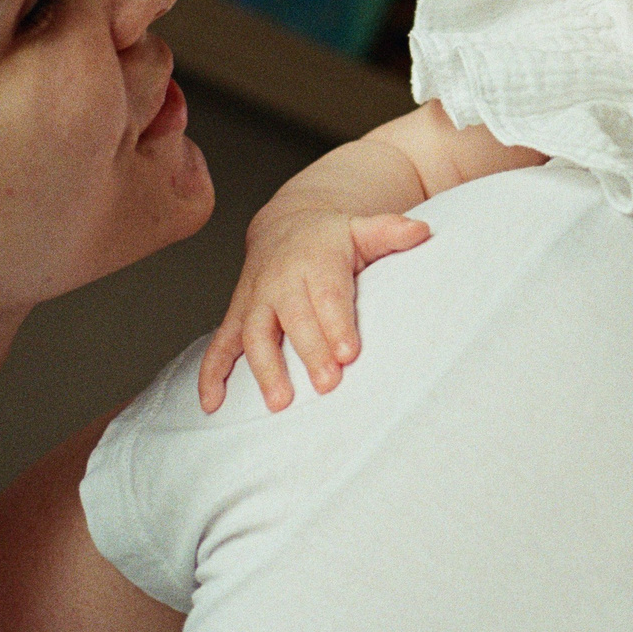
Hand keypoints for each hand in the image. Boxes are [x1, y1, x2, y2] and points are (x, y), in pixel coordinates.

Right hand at [196, 210, 431, 412]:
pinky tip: (212, 404)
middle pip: (294, 318)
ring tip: (279, 402)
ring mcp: (256, 300)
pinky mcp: (237, 317)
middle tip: (328, 383)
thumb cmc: (332, 239)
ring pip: (255, 334)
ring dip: (265, 369)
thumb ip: (391, 232)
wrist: (286, 227)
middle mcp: (281, 281)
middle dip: (309, 351)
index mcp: (316, 260)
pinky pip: (219, 346)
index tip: (349, 352)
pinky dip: (211, 374)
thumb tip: (421, 231)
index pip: (327, 294)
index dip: (336, 323)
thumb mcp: (362, 229)